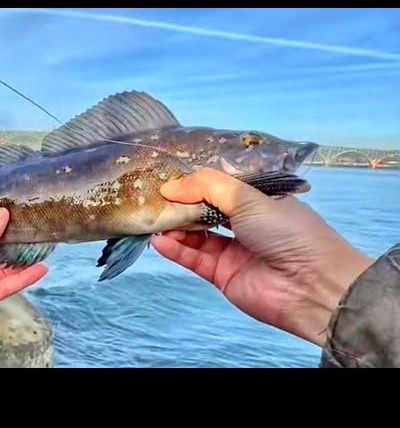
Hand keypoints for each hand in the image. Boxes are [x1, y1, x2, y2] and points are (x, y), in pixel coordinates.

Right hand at [151, 168, 373, 345]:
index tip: (169, 179)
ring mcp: (234, 251)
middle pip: (204, 210)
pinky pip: (195, 259)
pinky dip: (177, 250)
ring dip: (175, 227)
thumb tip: (170, 186)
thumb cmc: (288, 233)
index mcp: (258, 201)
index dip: (195, 183)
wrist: (311, 286)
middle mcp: (245, 224)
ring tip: (154, 219)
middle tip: (155, 199)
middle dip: (181, 205)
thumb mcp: (248, 198)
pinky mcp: (223, 275)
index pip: (220, 187)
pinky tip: (160, 241)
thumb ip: (207, 187)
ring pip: (197, 235)